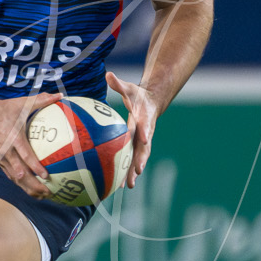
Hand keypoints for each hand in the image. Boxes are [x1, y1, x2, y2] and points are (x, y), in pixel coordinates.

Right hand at [0, 92, 62, 200]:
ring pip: (15, 178)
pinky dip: (20, 184)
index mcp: (13, 138)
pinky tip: (30, 190)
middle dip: (34, 185)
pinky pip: (10, 175)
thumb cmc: (3, 109)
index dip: (35, 167)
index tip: (46, 176)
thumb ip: (41, 100)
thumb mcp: (21, 103)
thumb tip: (60, 95)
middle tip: (48, 192)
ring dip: (28, 188)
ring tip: (43, 196)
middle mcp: (7, 151)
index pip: (25, 156)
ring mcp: (1, 158)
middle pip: (20, 173)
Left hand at [106, 70, 157, 188]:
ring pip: (138, 159)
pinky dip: (127, 171)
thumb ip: (119, 84)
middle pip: (144, 149)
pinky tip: (118, 184)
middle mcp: (145, 133)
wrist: (151, 103)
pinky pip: (131, 160)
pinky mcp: (137, 146)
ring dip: (134, 172)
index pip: (145, 126)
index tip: (144, 138)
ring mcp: (142, 141)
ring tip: (128, 186)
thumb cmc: (138, 96)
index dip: (145, 131)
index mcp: (144, 119)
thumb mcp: (129, 88)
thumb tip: (108, 74)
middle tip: (136, 172)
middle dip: (140, 161)